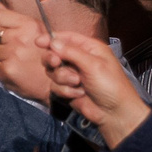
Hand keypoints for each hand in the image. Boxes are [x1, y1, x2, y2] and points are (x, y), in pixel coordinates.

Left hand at [0, 3, 53, 100]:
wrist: (55, 83)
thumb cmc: (47, 55)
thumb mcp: (37, 31)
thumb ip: (15, 19)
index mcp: (28, 25)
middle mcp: (19, 39)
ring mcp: (12, 55)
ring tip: (12, 56)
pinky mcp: (7, 70)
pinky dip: (0, 65)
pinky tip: (13, 66)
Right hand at [42, 30, 151, 146]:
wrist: (113, 112)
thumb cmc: (111, 85)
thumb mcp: (93, 65)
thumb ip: (72, 52)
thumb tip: (53, 42)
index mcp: (89, 48)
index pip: (66, 38)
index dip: (51, 39)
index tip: (38, 42)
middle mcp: (79, 60)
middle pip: (54, 54)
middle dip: (53, 60)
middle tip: (56, 63)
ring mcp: (72, 75)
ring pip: (53, 71)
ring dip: (63, 79)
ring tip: (78, 84)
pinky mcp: (67, 89)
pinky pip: (55, 86)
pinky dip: (66, 90)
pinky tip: (79, 94)